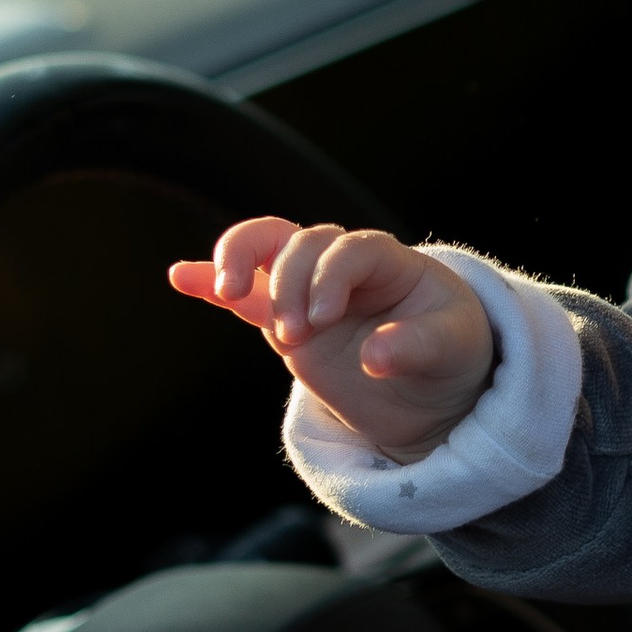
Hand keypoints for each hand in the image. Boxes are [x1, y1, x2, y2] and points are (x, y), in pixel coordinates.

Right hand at [169, 216, 492, 460]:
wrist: (431, 388)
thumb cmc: (451, 354)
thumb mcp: (451, 349)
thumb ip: (417, 347)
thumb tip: (374, 357)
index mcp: (390, 261)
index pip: (350, 248)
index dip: (328, 276)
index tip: (320, 321)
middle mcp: (345, 266)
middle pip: (302, 243)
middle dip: (289, 283)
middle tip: (294, 336)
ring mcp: (310, 288)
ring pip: (266, 250)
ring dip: (240, 261)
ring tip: (228, 292)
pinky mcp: (285, 319)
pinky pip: (245, 294)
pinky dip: (212, 283)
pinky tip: (180, 276)